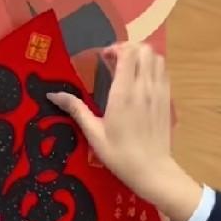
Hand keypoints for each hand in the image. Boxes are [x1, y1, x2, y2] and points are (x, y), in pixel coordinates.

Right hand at [48, 44, 201, 220]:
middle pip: (144, 49)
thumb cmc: (120, 156)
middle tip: (116, 62)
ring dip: (143, 56)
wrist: (152, 171)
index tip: (105, 60)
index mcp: (124, 93)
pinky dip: (153, 68)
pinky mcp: (167, 100)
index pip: (127, 53)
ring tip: (130, 69)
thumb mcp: (94, 134)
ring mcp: (159, 92)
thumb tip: (53, 94)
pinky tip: (142, 82)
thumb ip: (76, 110)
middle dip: (129, 49)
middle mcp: (144, 87)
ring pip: (157, 57)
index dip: (115, 49)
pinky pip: (163, 72)